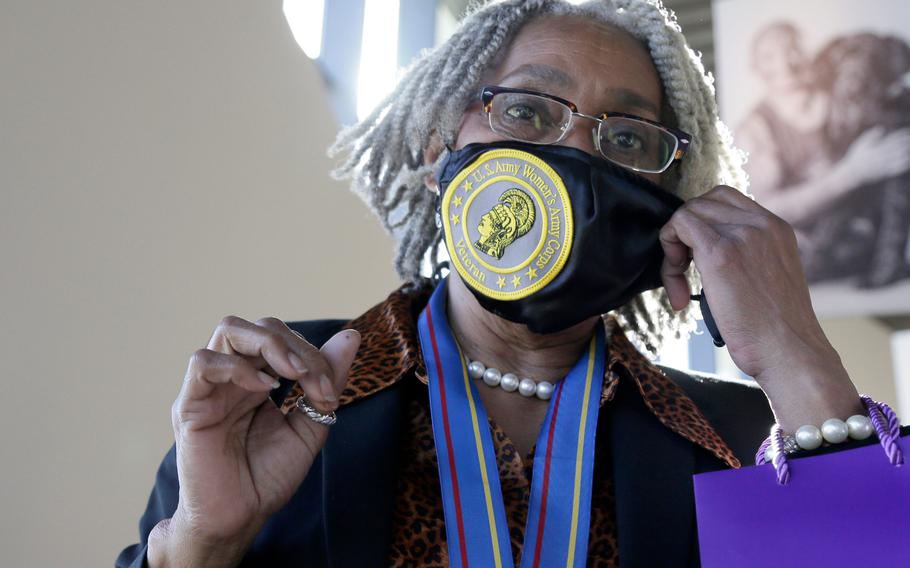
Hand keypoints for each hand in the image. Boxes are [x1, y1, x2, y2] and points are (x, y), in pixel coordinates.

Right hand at [149, 317, 359, 565]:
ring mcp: (210, 388)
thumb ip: (327, 382)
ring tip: (294, 374)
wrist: (241, 518)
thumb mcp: (310, 425)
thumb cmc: (268, 476)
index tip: (330, 391)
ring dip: (270, 344)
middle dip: (295, 345)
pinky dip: (237, 366)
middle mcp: (233, 377)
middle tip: (314, 378)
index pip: (282, 338)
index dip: (312, 354)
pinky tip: (265, 387)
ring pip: (229, 330)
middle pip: (257, 326)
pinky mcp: (190, 406)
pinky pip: (202, 364)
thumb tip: (351, 338)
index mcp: (257, 378)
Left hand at [658, 186, 862, 429]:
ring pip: (687, 213)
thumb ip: (747, 256)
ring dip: (674, 249)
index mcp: (776, 228)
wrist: (791, 353)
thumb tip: (709, 256)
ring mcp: (742, 234)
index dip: (701, 227)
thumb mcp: (767, 277)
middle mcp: (762, 223)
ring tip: (681, 288)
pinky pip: (679, 227)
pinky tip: (679, 293)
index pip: (725, 201)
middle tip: (684, 275)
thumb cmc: (776, 330)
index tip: (697, 262)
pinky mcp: (721, 253)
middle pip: (703, 203)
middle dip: (685, 236)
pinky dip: (669, 258)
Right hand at [836, 126, 909, 188]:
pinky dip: (904, 164)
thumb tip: (881, 128)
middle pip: (898, 147)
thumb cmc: (856, 157)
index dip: (901, 135)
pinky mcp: (885, 172)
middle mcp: (881, 156)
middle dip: (907, 142)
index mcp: (876, 147)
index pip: (892, 139)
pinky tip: (908, 159)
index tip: (908, 132)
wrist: (852, 173)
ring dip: (907, 152)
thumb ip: (871, 135)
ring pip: (899, 157)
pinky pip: (897, 168)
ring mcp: (884, 164)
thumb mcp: (860, 144)